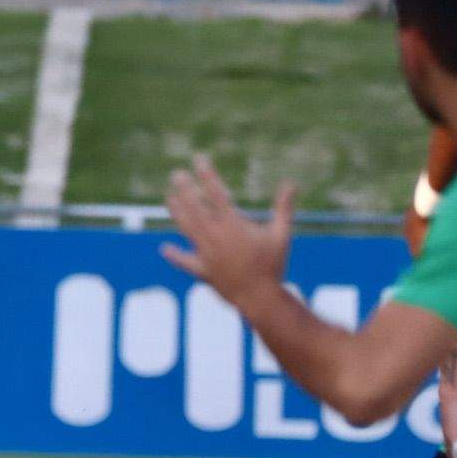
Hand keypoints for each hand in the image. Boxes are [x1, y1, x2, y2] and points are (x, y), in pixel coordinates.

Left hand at [161, 157, 296, 304]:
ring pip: (186, 228)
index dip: (207, 174)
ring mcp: (206, 254)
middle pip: (194, 207)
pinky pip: (185, 262)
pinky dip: (175, 255)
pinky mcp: (203, 272)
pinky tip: (165, 249)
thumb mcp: (281, 234)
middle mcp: (215, 237)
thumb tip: (291, 183)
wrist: (260, 299)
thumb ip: (283, 208)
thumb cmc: (274, 265)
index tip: (199, 159)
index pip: (216, 193)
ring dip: (177, 211)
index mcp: (233, 225)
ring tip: (169, 197)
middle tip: (176, 174)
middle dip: (184, 189)